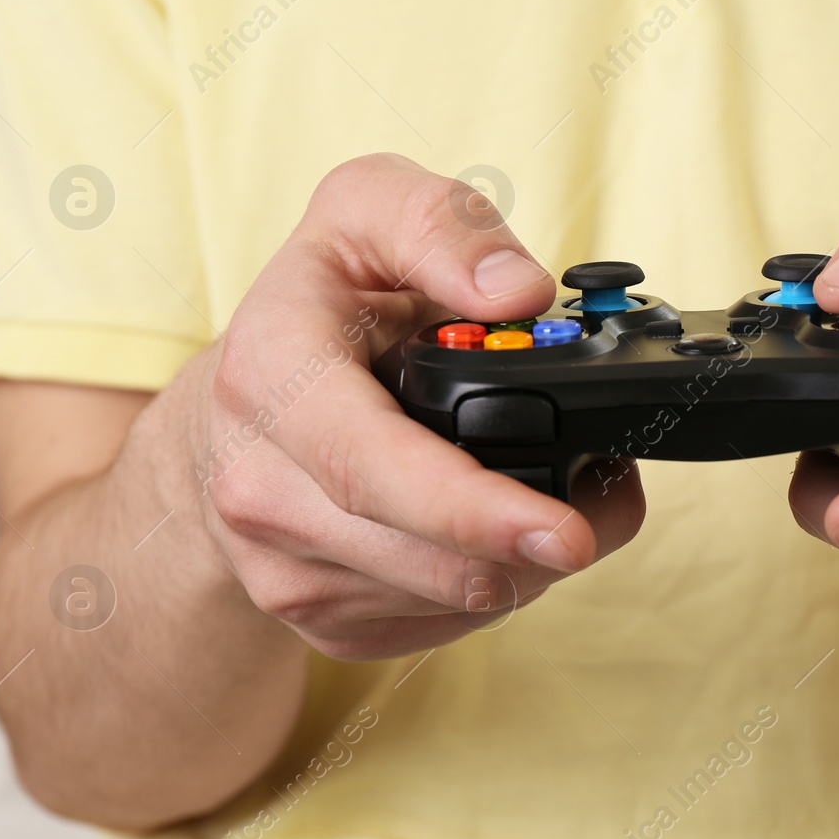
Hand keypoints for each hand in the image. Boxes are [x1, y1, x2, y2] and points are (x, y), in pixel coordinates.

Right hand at [198, 154, 643, 658]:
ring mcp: (283, 570)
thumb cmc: (317, 309)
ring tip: (554, 493)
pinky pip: (444, 625)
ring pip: (452, 600)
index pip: (373, 469)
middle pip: (431, 558)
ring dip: (530, 561)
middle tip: (608, 495)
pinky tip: (501, 528)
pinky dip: (499, 582)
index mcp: (269, 376)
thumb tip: (518, 293)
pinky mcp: (321, 623)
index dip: (477, 509)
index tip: (568, 531)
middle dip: (543, 540)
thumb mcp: (365, 213)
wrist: (230, 416)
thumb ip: (440, 226)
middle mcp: (260, 488)